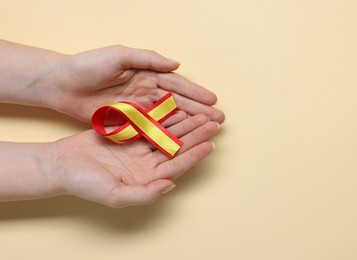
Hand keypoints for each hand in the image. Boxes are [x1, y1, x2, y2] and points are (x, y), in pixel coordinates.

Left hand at [51, 45, 224, 122]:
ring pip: (168, 118)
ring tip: (206, 130)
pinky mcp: (128, 122)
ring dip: (187, 124)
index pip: (176, 84)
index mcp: (146, 73)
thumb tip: (176, 63)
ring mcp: (138, 108)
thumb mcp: (118, 55)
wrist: (62, 84)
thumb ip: (147, 59)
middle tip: (218, 119)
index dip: (195, 93)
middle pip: (177, 103)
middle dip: (198, 111)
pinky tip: (181, 139)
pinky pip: (151, 129)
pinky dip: (167, 133)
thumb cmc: (88, 65)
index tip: (213, 101)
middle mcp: (146, 91)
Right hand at [54, 113, 218, 207]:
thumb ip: (145, 194)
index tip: (210, 144)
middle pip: (176, 148)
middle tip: (212, 123)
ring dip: (183, 125)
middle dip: (195, 136)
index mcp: (146, 179)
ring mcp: (138, 149)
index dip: (194, 155)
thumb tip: (171, 185)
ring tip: (200, 114)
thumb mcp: (115, 195)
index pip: (176, 166)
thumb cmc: (85, 183)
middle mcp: (146, 164)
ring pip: (166, 134)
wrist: (61, 165)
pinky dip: (163, 116)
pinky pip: (150, 124)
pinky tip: (176, 109)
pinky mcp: (129, 135)